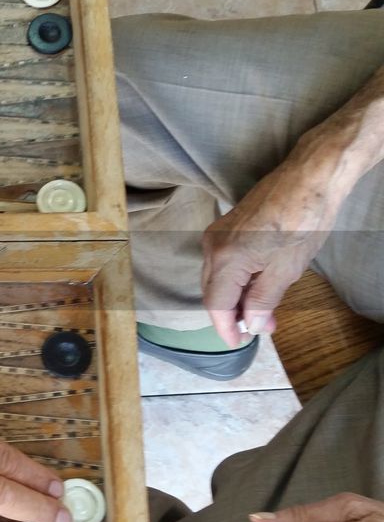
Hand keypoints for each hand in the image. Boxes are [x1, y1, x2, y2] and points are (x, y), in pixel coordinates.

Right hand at [200, 156, 338, 347]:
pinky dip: (236, 279)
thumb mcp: (286, 269)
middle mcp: (212, 247)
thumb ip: (262, 300)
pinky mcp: (226, 227)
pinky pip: (222, 262)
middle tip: (259, 328)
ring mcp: (217, 235)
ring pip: (217, 278)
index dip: (226, 328)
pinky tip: (256, 285)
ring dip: (234, 297)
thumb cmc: (302, 220)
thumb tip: (251, 324)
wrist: (309, 177)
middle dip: (232, 314)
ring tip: (262, 310)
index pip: (216, 305)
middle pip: (212, 292)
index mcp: (224, 260)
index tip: (239, 343)